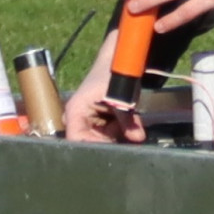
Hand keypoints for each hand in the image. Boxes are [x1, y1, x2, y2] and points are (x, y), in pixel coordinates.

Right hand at [61, 24, 141, 141]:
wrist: (121, 62)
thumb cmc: (114, 74)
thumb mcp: (120, 96)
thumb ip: (127, 119)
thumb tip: (138, 138)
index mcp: (75, 112)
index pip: (75, 140)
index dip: (91, 149)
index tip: (111, 152)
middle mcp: (79, 120)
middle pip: (90, 144)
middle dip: (109, 146)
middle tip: (126, 146)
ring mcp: (91, 123)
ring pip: (104, 142)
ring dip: (118, 140)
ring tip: (131, 132)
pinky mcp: (103, 124)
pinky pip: (112, 136)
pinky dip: (123, 134)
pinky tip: (131, 129)